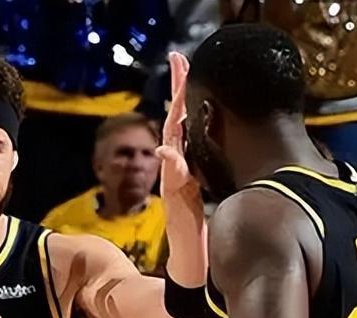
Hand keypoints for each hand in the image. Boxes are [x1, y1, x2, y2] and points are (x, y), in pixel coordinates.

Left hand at [156, 52, 199, 200]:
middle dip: (178, 82)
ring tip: (185, 71)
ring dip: (183, 93)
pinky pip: (190, 128)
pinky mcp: (189, 157)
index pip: (176, 110)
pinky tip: (194, 103)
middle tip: (178, 57)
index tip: (180, 64)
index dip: (178, 87)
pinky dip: (191, 112)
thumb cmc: (181, 204)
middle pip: (177, 107)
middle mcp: (176, 145)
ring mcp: (182, 150)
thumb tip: (162, 148)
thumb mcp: (176, 183)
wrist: (184, 221)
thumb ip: (172, 165)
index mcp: (174, 145)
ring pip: (183, 115)